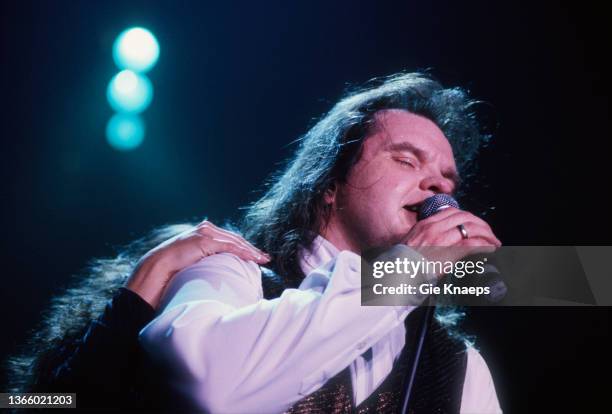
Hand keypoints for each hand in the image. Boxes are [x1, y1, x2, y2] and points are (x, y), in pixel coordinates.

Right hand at [126, 220, 269, 307]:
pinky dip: (242, 252)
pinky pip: (228, 246)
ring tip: (262, 259)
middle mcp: (203, 230)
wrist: (153, 272)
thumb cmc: (169, 274)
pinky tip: (253, 258)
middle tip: (264, 258)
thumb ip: (203, 262)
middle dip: (250, 248)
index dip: (243, 248)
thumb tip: (217, 273)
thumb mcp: (191, 265)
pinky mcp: (202, 240)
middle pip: (233, 238)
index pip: (227, 239)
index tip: (256, 257)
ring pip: (233, 241)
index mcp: (201, 234)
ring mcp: (203, 233)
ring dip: (250, 250)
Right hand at [403, 207, 501, 266]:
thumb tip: (441, 240)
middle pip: (464, 217)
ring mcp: (441, 239)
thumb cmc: (404, 263)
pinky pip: (472, 244)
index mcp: (424, 224)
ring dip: (486, 234)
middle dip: (480, 224)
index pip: (451, 211)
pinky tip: (490, 249)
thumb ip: (425, 237)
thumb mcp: (411, 243)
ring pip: (471, 227)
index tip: (474, 224)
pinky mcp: (448, 252)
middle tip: (489, 233)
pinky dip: (484, 245)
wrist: (398, 274)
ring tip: (493, 242)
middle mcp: (434, 228)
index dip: (467, 216)